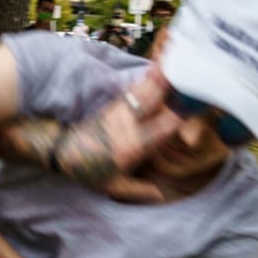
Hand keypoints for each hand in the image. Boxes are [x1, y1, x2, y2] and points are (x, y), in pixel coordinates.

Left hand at [53, 68, 181, 188]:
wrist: (60, 151)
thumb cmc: (87, 170)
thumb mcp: (112, 186)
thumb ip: (138, 190)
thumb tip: (160, 195)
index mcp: (135, 145)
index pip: (166, 125)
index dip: (183, 116)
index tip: (197, 107)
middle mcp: (129, 125)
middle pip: (154, 100)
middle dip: (172, 86)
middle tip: (190, 70)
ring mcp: (118, 113)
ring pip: (142, 92)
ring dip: (158, 78)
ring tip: (175, 62)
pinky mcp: (109, 107)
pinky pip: (130, 91)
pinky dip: (143, 81)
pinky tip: (152, 70)